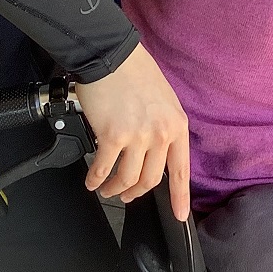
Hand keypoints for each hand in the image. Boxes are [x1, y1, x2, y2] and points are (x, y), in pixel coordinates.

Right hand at [75, 44, 190, 216]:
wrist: (112, 56)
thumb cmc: (136, 72)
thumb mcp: (164, 100)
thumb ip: (163, 127)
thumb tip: (156, 152)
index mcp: (176, 125)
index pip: (180, 170)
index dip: (179, 197)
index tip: (179, 215)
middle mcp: (160, 134)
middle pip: (149, 180)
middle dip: (135, 193)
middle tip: (126, 195)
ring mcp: (138, 137)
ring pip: (127, 179)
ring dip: (114, 189)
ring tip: (106, 188)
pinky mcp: (113, 137)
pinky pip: (103, 169)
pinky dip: (95, 179)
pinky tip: (92, 180)